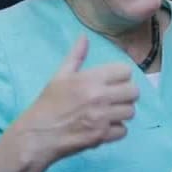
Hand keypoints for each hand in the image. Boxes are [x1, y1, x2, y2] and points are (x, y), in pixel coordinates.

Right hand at [19, 36, 138, 165]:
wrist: (37, 135)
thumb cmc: (49, 103)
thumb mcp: (60, 76)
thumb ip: (76, 56)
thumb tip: (84, 36)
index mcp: (90, 79)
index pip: (126, 71)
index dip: (121, 76)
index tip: (114, 82)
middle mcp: (99, 96)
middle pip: (134, 91)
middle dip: (126, 95)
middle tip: (114, 98)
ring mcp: (102, 117)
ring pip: (131, 111)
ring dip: (122, 113)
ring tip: (109, 113)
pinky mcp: (102, 135)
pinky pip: (123, 131)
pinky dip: (116, 131)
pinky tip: (104, 127)